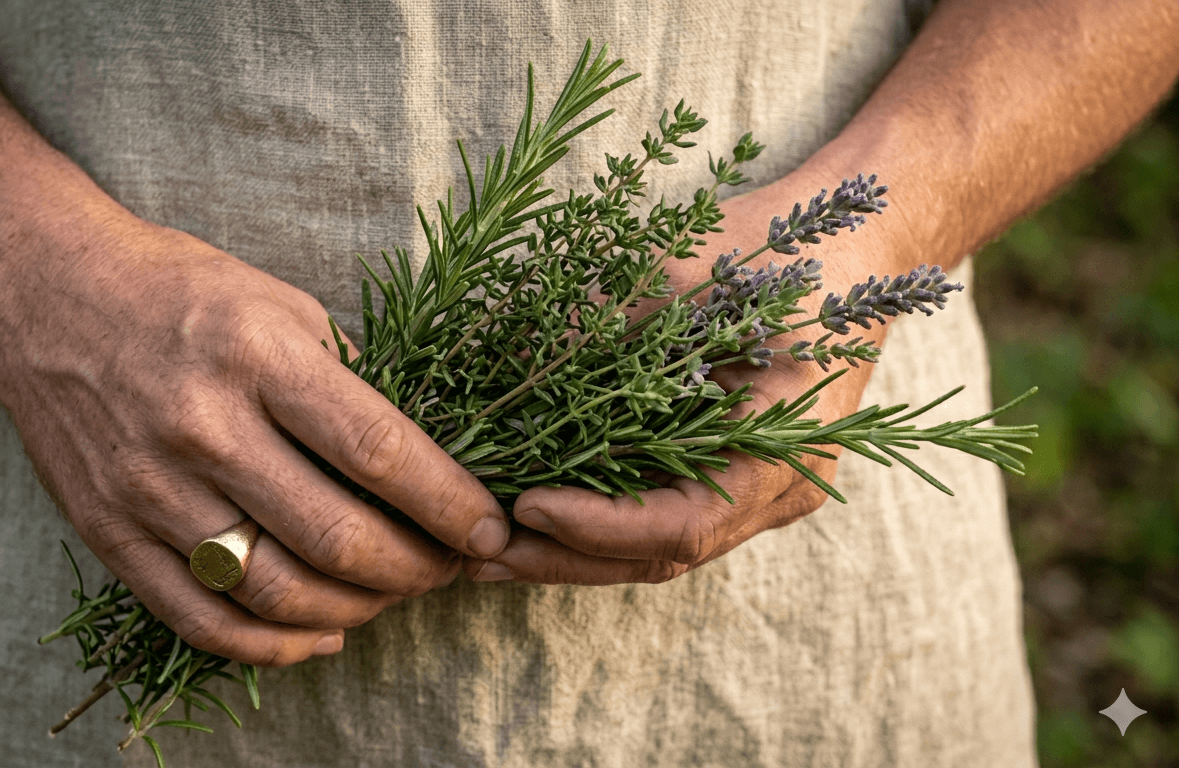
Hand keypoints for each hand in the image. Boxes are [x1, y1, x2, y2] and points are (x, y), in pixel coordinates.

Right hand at [0, 216, 508, 664]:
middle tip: (452, 566)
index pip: (378, 451)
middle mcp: (203, 426)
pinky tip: (322, 634)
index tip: (490, 528)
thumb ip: (347, 378)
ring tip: (394, 593)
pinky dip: (274, 646)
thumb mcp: (279, 301)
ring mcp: (150, 488)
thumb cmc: (177, 290)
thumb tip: (424, 458)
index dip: (448, 503)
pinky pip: (201, 619)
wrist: (40, 293)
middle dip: (418, 568)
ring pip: (276, 593)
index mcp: (257, 355)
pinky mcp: (110, 531)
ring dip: (358, 609)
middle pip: (336, 536)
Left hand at [463, 176, 894, 584]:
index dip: (596, 524)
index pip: (682, 521)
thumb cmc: (783, 247)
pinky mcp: (734, 475)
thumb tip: (501, 356)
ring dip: (572, 551)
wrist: (856, 246)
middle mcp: (779, 486)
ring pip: (658, 547)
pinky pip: (661, 515)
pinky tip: (534, 517)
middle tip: (479, 554)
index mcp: (787, 442)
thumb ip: (605, 318)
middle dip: (566, 557)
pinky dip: (597, 521)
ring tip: (488, 548)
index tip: (524, 503)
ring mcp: (760, 489)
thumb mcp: (689, 271)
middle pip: (662, 554)